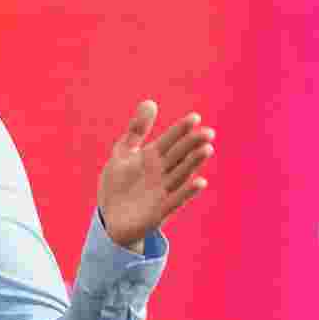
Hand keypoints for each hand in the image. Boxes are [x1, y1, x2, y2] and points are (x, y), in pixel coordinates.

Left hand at [97, 100, 214, 252]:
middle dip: (193, 144)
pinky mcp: (159, 211)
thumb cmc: (119, 184)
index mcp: (152, 157)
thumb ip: (137, 130)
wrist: (110, 217)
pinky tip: (200, 182)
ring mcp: (162, 191)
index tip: (195, 117)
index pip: (170, 140)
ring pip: (181, 174)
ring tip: (207, 149)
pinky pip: (175, 200)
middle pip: (179, 155)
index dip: (181, 129)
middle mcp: (161, 172)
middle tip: (208, 132)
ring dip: (194, 163)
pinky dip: (187, 192)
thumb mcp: (123, 153)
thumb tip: (150, 102)